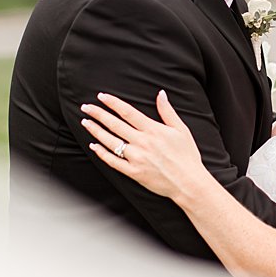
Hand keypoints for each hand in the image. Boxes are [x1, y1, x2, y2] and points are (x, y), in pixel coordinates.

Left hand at [80, 90, 209, 200]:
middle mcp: (142, 142)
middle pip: (115, 124)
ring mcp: (137, 158)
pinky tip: (93, 145)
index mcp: (153, 130)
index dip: (113, 103)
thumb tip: (161, 93)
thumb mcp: (181, 130)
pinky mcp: (134, 172)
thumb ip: (168, 111)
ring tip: (86, 122)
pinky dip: (101, 153)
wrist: (189, 183)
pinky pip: (113, 162)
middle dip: (98, 114)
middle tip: (85, 107)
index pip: (127, 112)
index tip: (101, 96)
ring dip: (96, 131)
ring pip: (111, 141)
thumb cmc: (187, 156)